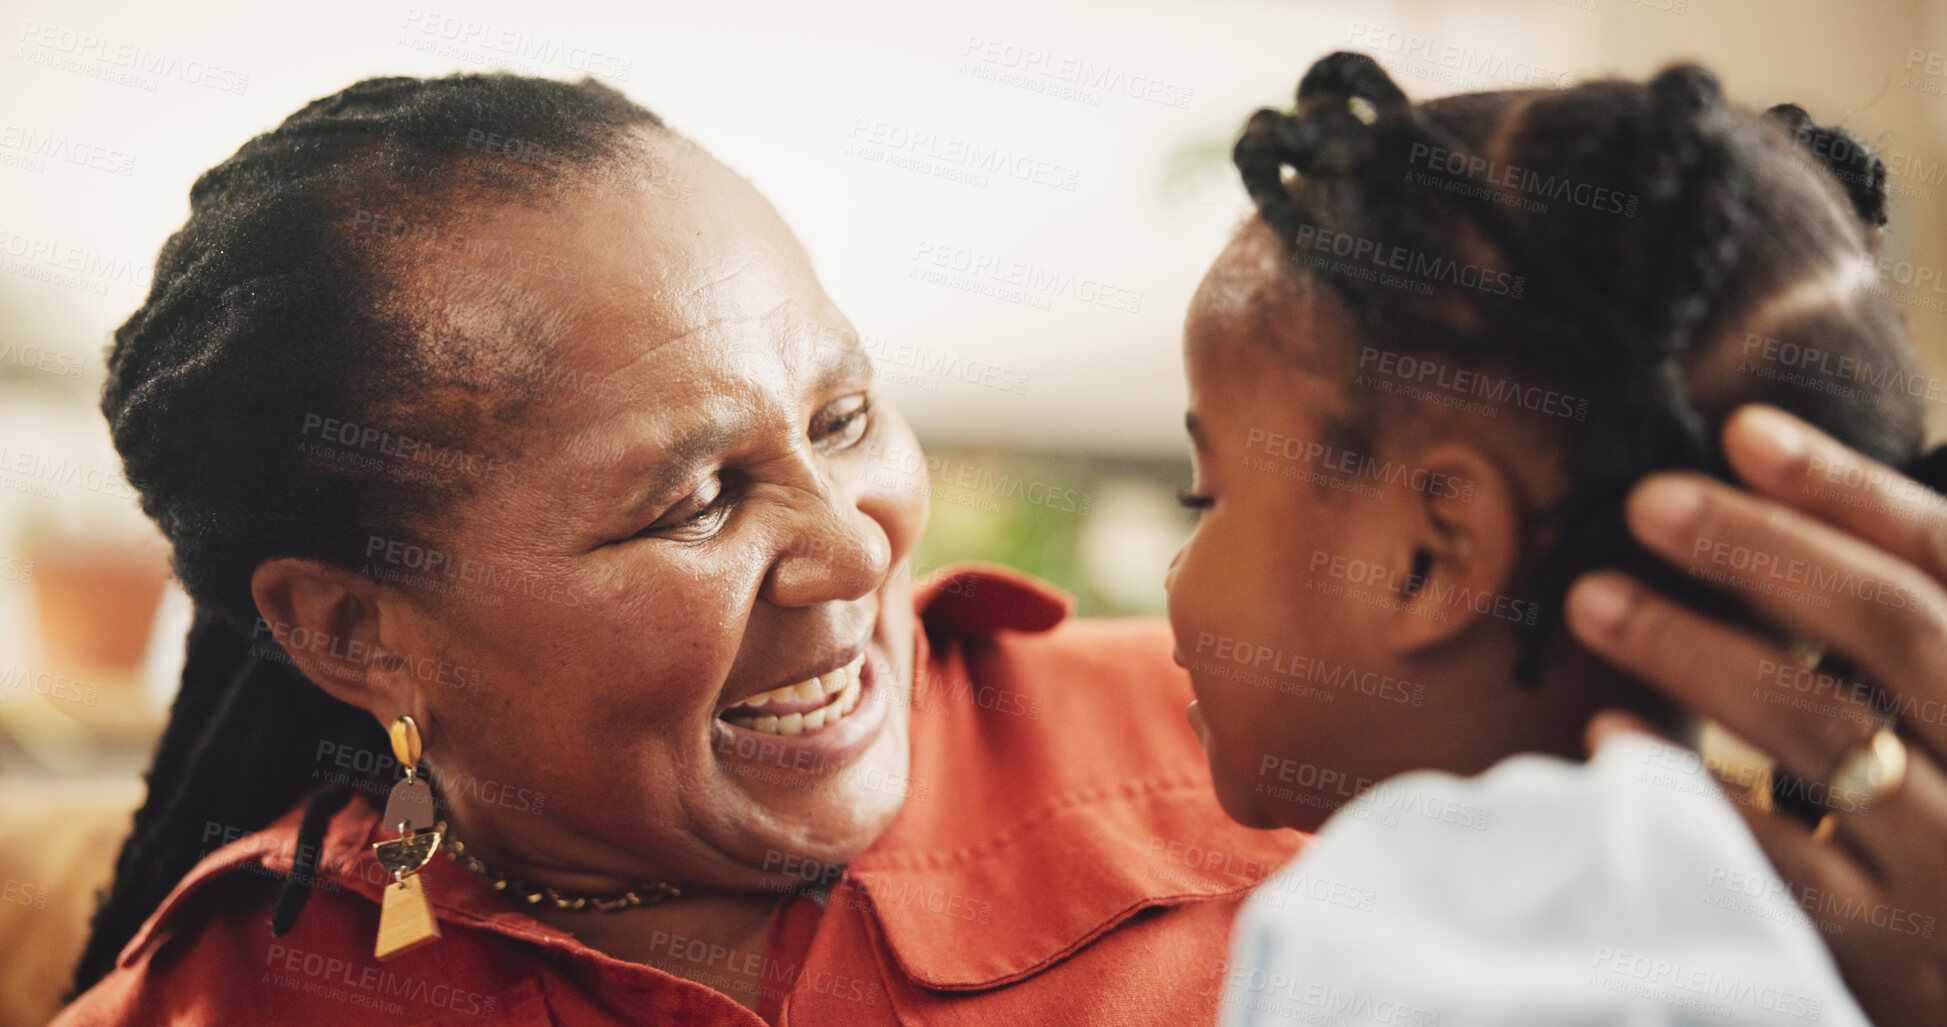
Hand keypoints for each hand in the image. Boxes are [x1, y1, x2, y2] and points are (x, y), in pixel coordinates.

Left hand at [1565, 405, 1946, 1024]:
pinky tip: (1609, 733)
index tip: (1744, 432)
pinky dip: (1689, 783)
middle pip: (1892, 625)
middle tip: (1648, 502)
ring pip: (1822, 726)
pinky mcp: (1892, 949)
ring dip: (1695, 650)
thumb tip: (1784, 510)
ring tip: (1595, 600)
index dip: (1849, 489)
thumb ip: (1907, 627)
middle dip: (1763, 551)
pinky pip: (1776, 854)